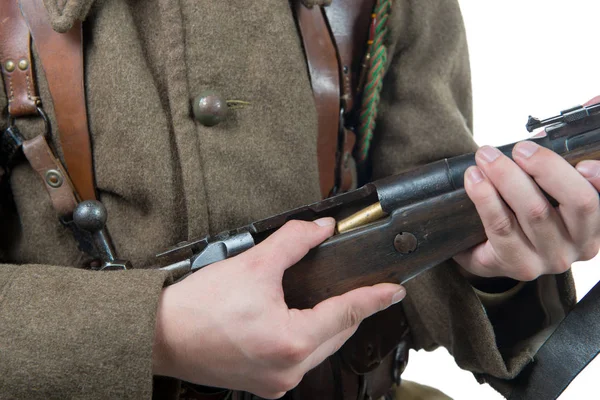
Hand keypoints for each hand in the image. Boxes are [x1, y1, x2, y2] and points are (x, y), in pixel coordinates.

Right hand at [152, 218, 404, 398]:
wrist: (159, 336)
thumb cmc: (198, 307)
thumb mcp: (253, 265)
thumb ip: (294, 241)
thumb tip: (321, 228)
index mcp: (292, 342)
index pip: (346, 314)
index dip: (374, 298)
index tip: (394, 290)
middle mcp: (289, 370)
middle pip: (337, 335)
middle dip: (352, 311)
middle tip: (364, 289)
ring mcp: (276, 382)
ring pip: (320, 350)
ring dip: (330, 326)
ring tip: (335, 302)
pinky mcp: (263, 385)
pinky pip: (300, 361)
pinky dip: (308, 340)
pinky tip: (304, 322)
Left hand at [454, 104, 599, 279]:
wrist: (492, 252)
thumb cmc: (526, 209)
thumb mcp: (551, 183)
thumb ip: (568, 149)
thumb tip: (593, 100)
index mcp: (597, 223)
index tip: (586, 162)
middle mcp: (581, 244)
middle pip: (578, 202)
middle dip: (547, 167)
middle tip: (518, 147)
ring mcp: (551, 258)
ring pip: (534, 212)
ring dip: (507, 177)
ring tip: (485, 157)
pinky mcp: (518, 265)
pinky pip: (500, 227)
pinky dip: (486, 198)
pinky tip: (474, 179)